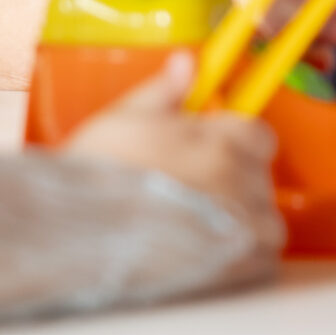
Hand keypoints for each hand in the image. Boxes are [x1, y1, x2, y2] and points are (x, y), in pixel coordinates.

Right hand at [66, 54, 284, 279]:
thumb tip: (188, 63)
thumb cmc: (94, 179)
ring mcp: (244, 230)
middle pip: (258, 179)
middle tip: (187, 198)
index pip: (257, 136)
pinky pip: (262, 262)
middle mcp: (241, 182)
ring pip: (263, 222)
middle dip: (230, 185)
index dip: (233, 145)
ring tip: (192, 233)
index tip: (209, 156)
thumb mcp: (122, 121)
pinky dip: (241, 261)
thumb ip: (164, 93)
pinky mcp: (241, 271)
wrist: (72, 240)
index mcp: (220, 140)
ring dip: (238, 226)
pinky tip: (202, 259)